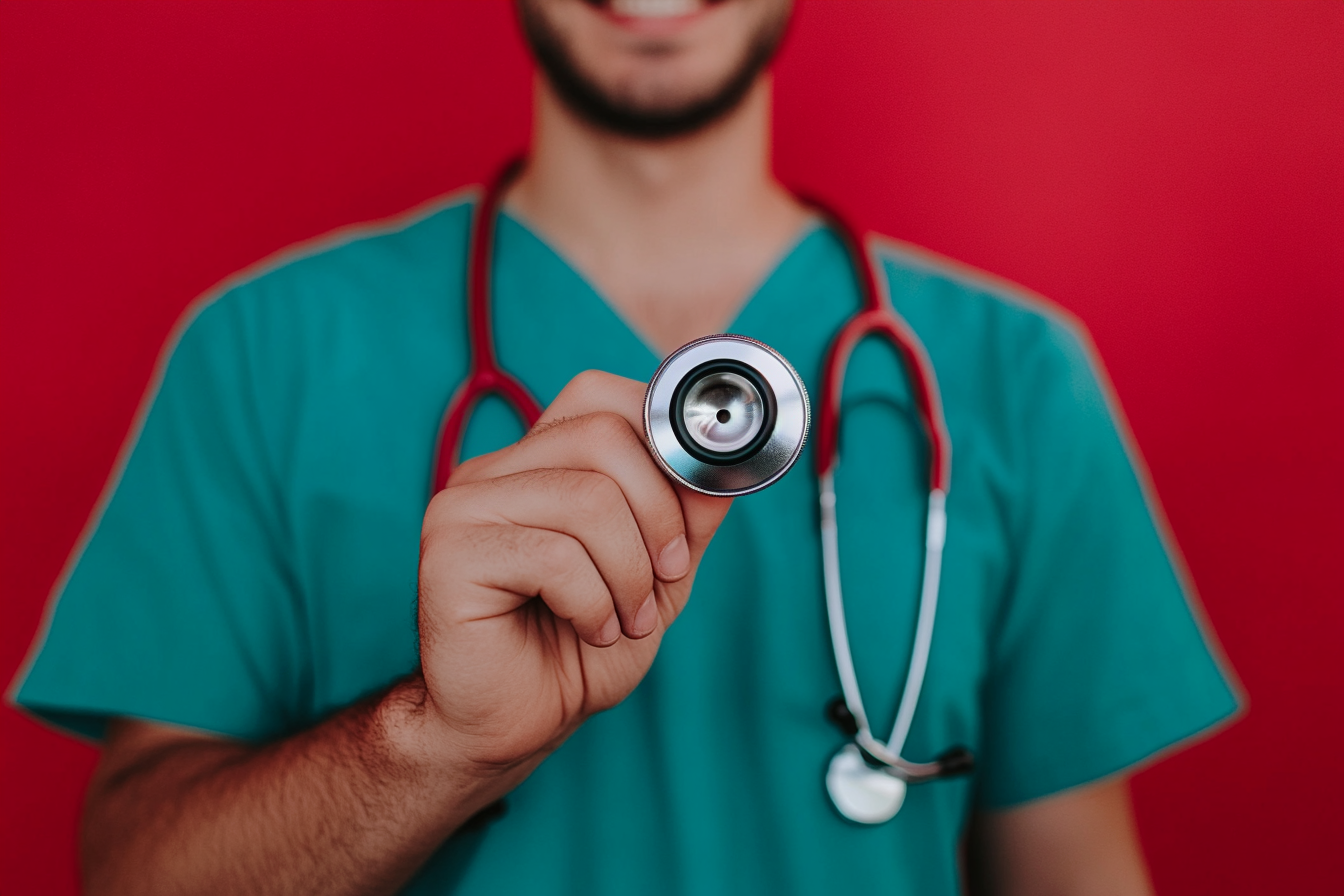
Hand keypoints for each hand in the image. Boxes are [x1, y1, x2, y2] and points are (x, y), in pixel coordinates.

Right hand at [415, 370, 732, 771]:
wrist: (512, 728)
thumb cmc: (575, 650)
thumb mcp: (657, 577)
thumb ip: (686, 517)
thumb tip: (724, 464)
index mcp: (537, 462)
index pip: (600, 396)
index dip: (662, 440)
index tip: (694, 505)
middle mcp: (493, 471)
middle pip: (602, 437)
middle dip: (658, 513)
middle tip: (664, 577)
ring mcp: (463, 506)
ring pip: (587, 498)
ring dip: (629, 572)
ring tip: (626, 618)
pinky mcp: (449, 555)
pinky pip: (554, 556)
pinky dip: (594, 602)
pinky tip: (591, 630)